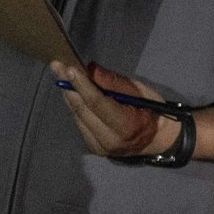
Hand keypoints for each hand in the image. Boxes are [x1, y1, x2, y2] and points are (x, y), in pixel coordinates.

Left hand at [50, 60, 172, 158]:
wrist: (156, 139)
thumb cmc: (151, 111)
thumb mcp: (140, 91)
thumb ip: (115, 82)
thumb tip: (91, 69)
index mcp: (126, 126)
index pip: (97, 103)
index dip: (82, 85)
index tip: (69, 68)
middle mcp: (110, 140)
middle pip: (82, 110)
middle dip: (69, 86)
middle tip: (57, 66)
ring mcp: (99, 147)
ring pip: (77, 116)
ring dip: (68, 94)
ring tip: (60, 74)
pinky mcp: (92, 147)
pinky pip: (79, 122)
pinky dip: (74, 105)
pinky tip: (71, 90)